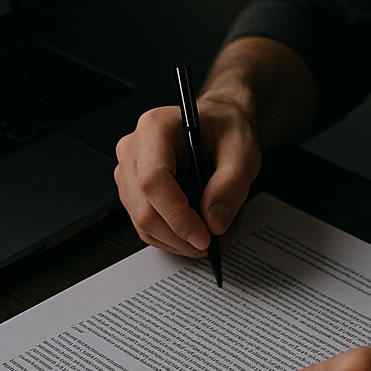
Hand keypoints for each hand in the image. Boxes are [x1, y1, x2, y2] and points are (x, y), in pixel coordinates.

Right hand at [113, 96, 261, 256]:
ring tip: (213, 231)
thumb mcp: (241, 153)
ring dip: (179, 240)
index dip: (177, 215)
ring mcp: (128, 174)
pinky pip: (148, 227)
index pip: (153, 181)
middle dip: (180, 235)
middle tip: (214, 242)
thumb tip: (214, 222)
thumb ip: (230, 185)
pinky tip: (198, 227)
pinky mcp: (133, 194)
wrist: (219, 127)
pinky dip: (174, 237)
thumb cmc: (225, 131)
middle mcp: (133, 150)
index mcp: (154, 128)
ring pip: (144, 225)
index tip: (204, 237)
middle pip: (145, 209)